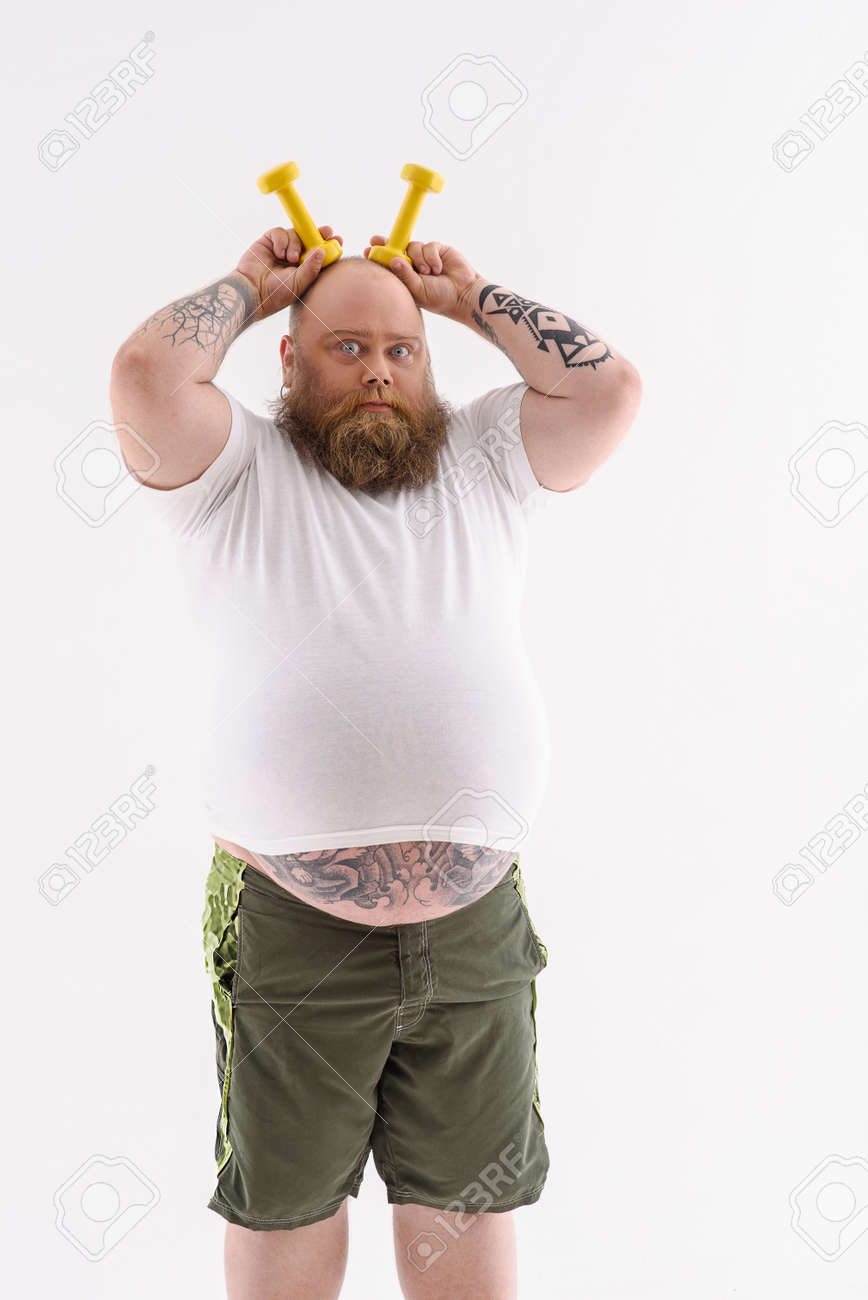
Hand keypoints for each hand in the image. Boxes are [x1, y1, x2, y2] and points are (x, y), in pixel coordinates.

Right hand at [235, 225, 342, 319]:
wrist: (252, 291)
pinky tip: (279, 253)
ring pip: (295, 234)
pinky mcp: (269, 242)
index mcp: (304, 269)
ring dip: (295, 244)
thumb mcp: (299, 283)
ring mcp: (281, 249)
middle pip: (309, 239)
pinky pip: (280, 232)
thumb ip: (311, 268)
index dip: (328, 246)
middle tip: (328, 231)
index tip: (338, 239)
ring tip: (290, 259)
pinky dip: (282, 240)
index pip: (318, 254)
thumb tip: (322, 251)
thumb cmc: (276, 293)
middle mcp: (294, 258)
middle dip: (318, 234)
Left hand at [363, 236, 480, 316]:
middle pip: (397, 248)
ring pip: (413, 246)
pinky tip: (438, 269)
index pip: (389, 263)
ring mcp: (424, 256)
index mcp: (405, 276)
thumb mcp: (418, 290)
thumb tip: (393, 260)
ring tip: (429, 273)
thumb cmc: (439, 298)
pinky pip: (428, 246)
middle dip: (387, 244)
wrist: (463, 294)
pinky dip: (431, 257)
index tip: (367, 250)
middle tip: (376, 240)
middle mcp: (413, 264)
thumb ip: (405, 275)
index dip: (379, 255)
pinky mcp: (438, 249)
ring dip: (419, 259)